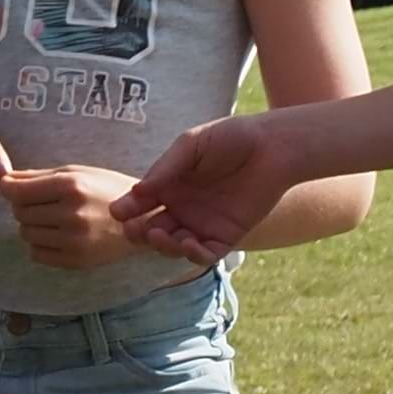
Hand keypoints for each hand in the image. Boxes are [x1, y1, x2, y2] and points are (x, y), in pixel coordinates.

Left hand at [0, 164, 136, 268]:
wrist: (143, 219)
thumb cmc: (108, 190)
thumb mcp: (78, 172)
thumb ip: (39, 176)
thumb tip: (5, 181)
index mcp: (71, 186)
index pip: (17, 191)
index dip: (8, 188)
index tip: (11, 188)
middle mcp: (71, 214)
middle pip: (19, 212)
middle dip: (24, 206)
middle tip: (41, 203)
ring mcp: (74, 240)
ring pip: (26, 234)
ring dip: (32, 226)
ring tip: (52, 219)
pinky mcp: (76, 260)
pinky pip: (37, 254)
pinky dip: (40, 245)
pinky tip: (56, 236)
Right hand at [114, 116, 305, 260]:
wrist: (273, 147)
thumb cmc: (231, 138)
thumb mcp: (192, 145)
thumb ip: (166, 167)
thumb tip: (138, 191)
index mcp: (169, 185)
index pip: (141, 203)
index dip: (128, 209)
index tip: (119, 212)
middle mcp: (182, 208)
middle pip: (152, 230)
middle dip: (140, 233)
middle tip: (136, 230)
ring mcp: (202, 224)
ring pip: (174, 246)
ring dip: (164, 246)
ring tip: (161, 235)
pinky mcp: (226, 237)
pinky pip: (205, 254)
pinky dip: (193, 255)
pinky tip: (189, 244)